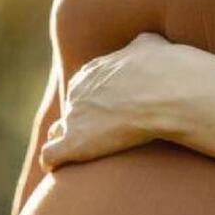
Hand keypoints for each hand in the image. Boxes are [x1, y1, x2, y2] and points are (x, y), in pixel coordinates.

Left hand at [41, 32, 187, 169]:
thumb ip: (142, 46)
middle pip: (71, 111)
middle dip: (82, 125)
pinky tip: (60, 170)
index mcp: (92, 72)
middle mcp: (77, 92)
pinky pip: (51, 156)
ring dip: (66, 143)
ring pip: (58, 132)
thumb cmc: (163, 70)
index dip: (95, 106)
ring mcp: (72, 117)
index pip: (83, 91)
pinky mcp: (73, 143)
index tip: (109, 119)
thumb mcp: (151, 45)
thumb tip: (147, 44)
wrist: (163, 91)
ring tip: (79, 159)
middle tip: (102, 141)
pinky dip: (54, 163)